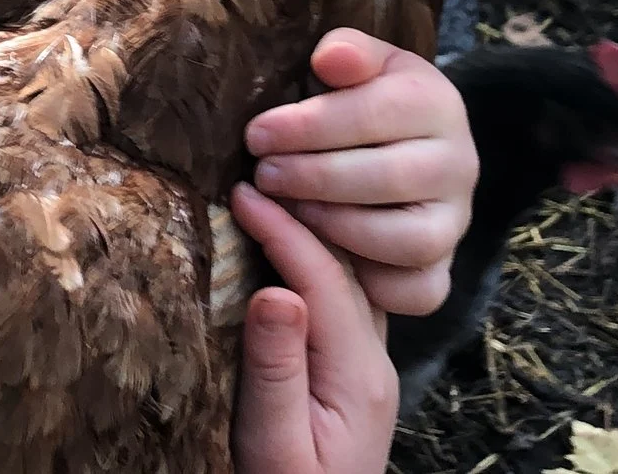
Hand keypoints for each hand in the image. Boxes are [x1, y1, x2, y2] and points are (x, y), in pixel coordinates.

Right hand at [229, 182, 398, 473]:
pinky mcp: (350, 374)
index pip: (326, 279)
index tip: (243, 190)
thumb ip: (276, 370)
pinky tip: (282, 248)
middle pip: (346, 268)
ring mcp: (366, 367)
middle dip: (303, 214)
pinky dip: (310, 264)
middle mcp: (373, 361)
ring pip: (347, 279)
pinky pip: (337, 300)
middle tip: (254, 173)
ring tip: (267, 194)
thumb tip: (274, 289)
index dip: (286, 229)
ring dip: (309, 233)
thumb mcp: (274, 445)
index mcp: (358, 374)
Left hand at [245, 29, 475, 315]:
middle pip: (390, 178)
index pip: (378, 113)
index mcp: (438, 103)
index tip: (256, 135)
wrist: (401, 148)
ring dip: (338, 228)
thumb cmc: (360, 101)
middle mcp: (459, 165)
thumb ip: (346, 54)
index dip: (311, 126)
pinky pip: (417, 291)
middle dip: (315, 177)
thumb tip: (331, 59)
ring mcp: (455, 223)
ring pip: (407, 240)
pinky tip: (321, 256)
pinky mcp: (441, 270)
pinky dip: (370, 283)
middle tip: (264, 175)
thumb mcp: (358, 65)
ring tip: (287, 210)